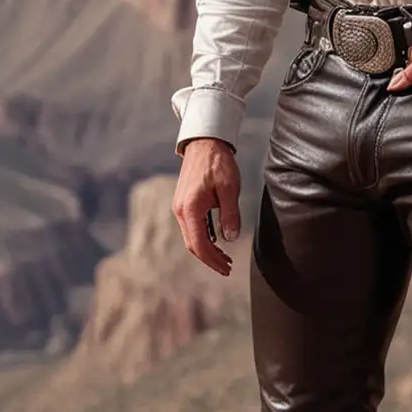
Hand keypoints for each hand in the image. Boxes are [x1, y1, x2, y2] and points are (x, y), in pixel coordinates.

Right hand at [172, 137, 240, 275]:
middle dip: (210, 259)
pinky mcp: (184, 203)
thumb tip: (231, 239)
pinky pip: (191, 227)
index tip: (227, 268)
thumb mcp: (229, 188)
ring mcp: (180, 207)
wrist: (204, 143)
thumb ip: (230, 214)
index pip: (199, 244)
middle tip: (228, 267)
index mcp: (190, 209)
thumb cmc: (218, 163)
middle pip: (193, 245)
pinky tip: (217, 241)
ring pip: (191, 237)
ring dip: (207, 250)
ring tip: (225, 258)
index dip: (213, 260)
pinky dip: (203, 238)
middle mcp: (180, 211)